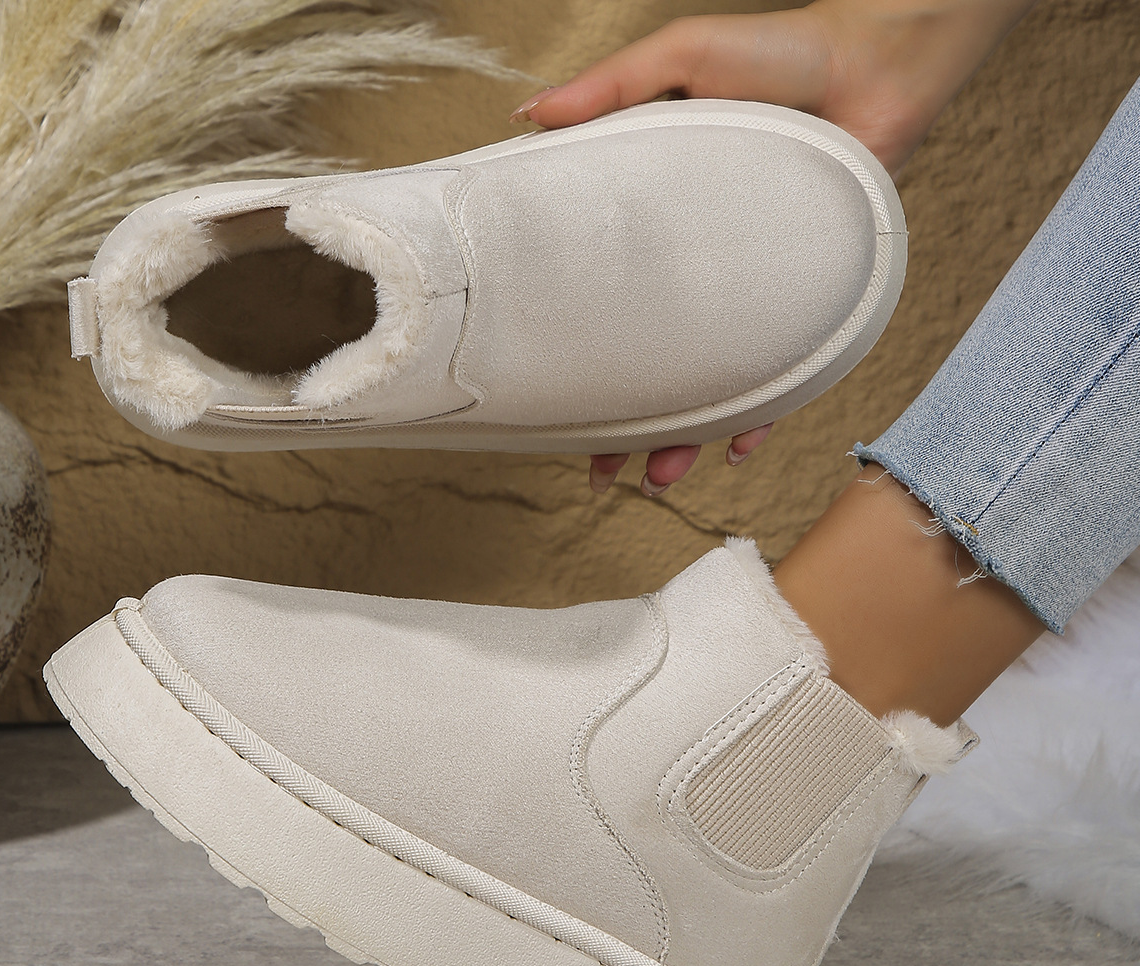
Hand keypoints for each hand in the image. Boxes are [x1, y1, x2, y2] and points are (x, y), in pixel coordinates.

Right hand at [511, 0, 1038, 493]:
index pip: (605, 301)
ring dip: (685, 438)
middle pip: (652, 363)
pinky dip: (762, 414)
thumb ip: (609, 90)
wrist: (871, 65)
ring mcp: (745, 293)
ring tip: (660, 476)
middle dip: (626, 423)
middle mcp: (695, 273)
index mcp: (656, 226)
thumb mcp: (679, 59)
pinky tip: (739, 448)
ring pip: (710, 385)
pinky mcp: (801, 302)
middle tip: (599, 469)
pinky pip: (781, 373)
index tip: (549, 395)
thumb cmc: (778, 57)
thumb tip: (526, 120)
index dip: (577, 350)